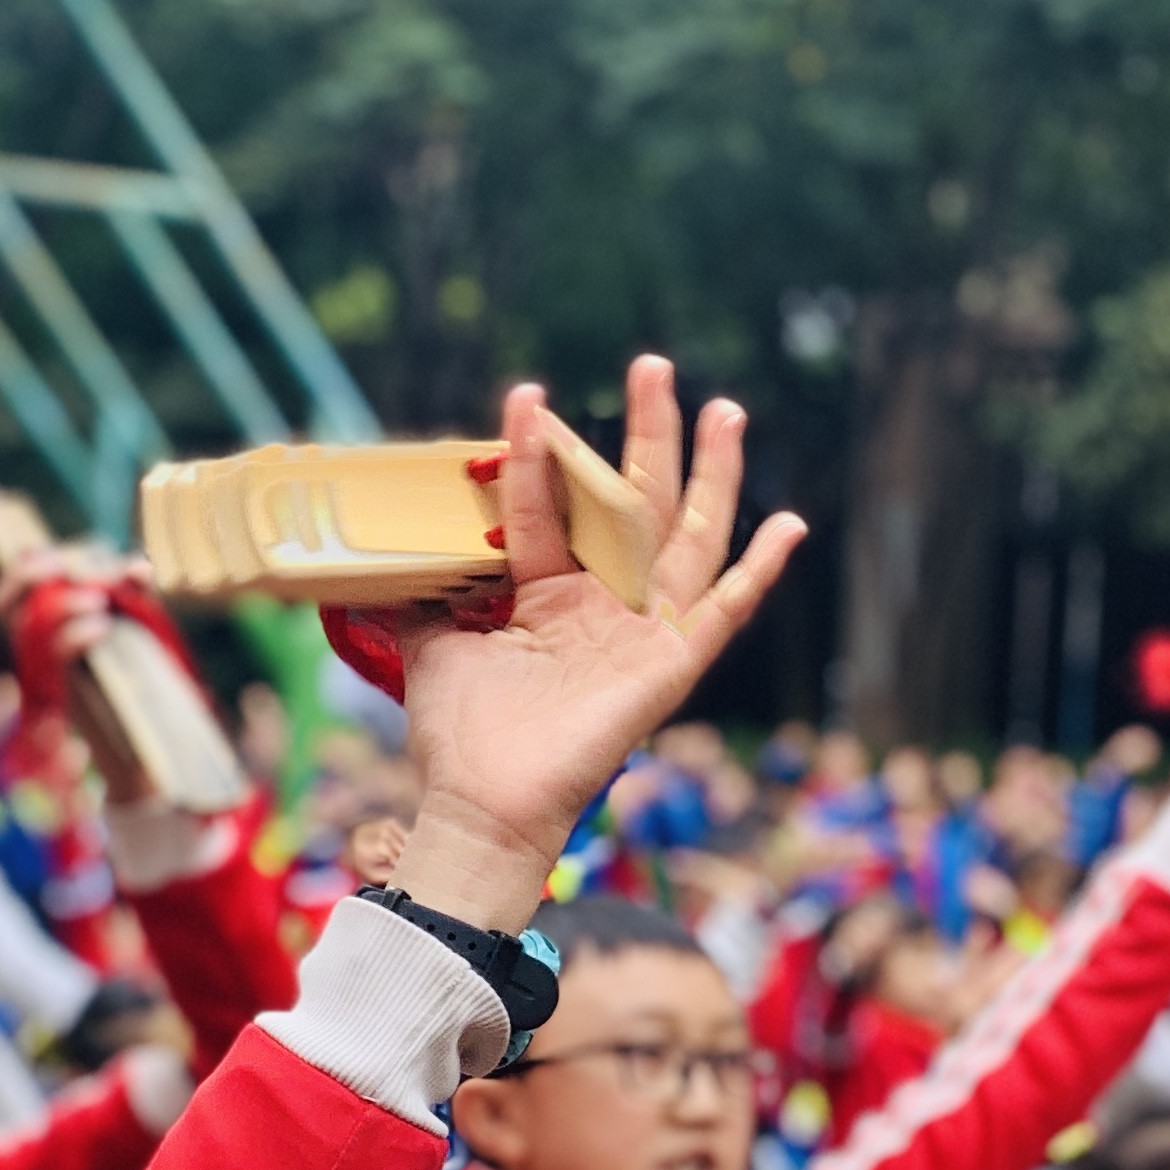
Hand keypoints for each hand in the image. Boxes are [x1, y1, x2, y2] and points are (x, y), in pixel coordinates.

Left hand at [392, 359, 804, 932]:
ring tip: (723, 409)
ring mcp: (641, 631)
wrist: (479, 804)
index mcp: (548, 594)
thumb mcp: (432, 648)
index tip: (526, 394)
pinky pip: (725, 611)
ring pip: (688, 536)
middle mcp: (602, 603)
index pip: (548, 505)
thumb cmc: (458, 737)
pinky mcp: (670, 665)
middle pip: (635, 500)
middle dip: (646, 433)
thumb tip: (379, 562)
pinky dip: (759, 571)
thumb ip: (422, 599)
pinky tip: (791, 525)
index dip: (537, 452)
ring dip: (710, 474)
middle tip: (651, 365)